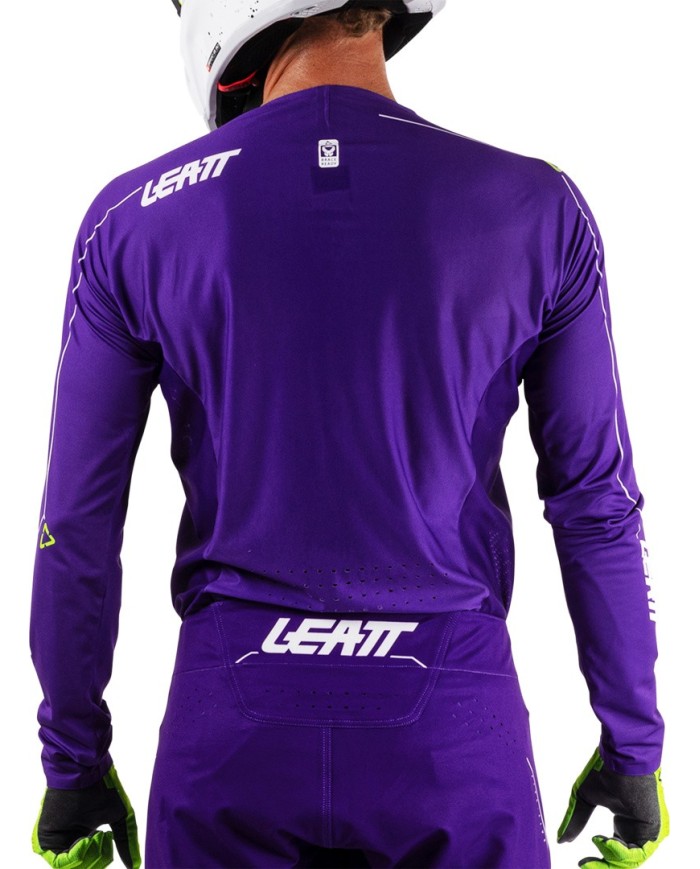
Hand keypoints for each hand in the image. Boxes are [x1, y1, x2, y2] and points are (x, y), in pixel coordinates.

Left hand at [32, 765, 140, 867]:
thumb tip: (135, 865)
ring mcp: (55, 841)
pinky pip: (59, 861)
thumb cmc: (103, 789)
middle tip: (103, 838)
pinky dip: (74, 855)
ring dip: (87, 856)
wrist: (84, 771)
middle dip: (96, 859)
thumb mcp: (118, 817)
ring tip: (95, 836)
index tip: (109, 844)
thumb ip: (126, 842)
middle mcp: (68, 840)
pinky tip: (84, 839)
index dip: (102, 859)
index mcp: (83, 836)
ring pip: (71, 866)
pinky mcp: (45, 840)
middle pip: (82, 866)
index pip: (91, 861)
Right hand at [557, 747, 668, 867]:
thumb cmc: (604, 771)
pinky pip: (639, 853)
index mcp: (625, 822)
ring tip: (596, 843)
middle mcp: (637, 829)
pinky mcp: (653, 829)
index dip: (598, 859)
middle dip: (604, 865)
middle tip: (585, 865)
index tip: (582, 862)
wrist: (621, 757)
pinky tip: (604, 840)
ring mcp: (646, 831)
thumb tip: (561, 840)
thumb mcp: (585, 799)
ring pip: (631, 860)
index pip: (614, 850)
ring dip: (610, 858)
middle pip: (623, 860)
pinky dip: (620, 852)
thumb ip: (576, 821)